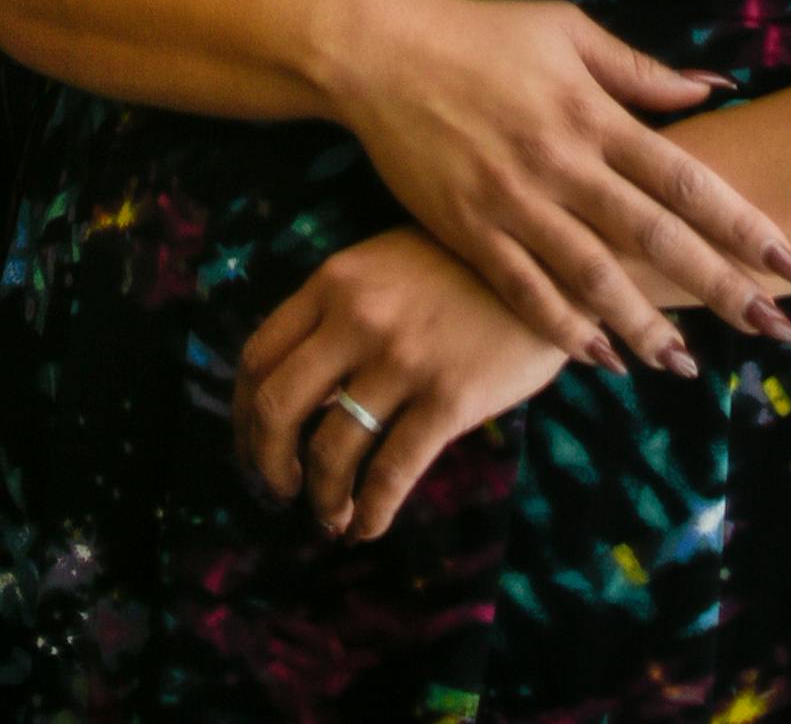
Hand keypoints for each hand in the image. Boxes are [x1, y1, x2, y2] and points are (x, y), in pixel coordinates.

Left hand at [235, 227, 566, 540]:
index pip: (258, 355)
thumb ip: (339, 308)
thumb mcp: (384, 265)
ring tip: (329, 517)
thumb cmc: (461, 266)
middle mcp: (356, 318)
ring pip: (331, 450)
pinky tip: (367, 526)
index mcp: (333, 282)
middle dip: (267, 461)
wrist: (547, 265)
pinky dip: (370, 511)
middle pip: (277, 406)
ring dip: (320, 497)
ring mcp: (402, 360)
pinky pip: (391, 472)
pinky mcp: (449, 399)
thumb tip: (298, 380)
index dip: (243, 412)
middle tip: (278, 489)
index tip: (251, 442)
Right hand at [327, 0, 790, 367]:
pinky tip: (602, 356)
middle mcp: (560, 162)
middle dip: (719, 287)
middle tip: (774, 330)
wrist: (380, 51)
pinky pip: (526, 290)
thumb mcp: (564, 30)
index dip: (740, 222)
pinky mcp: (469, 229)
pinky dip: (566, 329)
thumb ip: (638, 68)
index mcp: (590, 112)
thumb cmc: (478, 33)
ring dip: (646, 325)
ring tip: (687, 362)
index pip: (682, 177)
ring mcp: (513, 201)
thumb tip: (712, 88)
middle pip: (653, 236)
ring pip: (593, 277)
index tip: (789, 260)